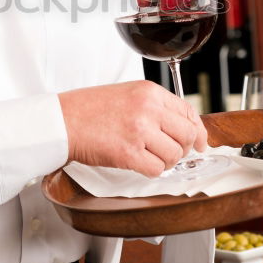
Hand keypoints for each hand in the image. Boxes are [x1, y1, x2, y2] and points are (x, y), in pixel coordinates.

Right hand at [58, 80, 207, 177]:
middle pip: (187, 135)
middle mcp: (148, 109)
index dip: (198, 131)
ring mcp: (139, 131)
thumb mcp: (127, 94)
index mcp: (149, 92)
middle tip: (170, 152)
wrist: (63, 120)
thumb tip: (182, 127)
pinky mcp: (129, 153)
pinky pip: (157, 169)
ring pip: (175, 155)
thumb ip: (154, 107)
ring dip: (165, 161)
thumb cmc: (89, 109)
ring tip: (148, 157)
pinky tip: (139, 164)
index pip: (188, 111)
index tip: (199, 142)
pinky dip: (152, 171)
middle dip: (182, 148)